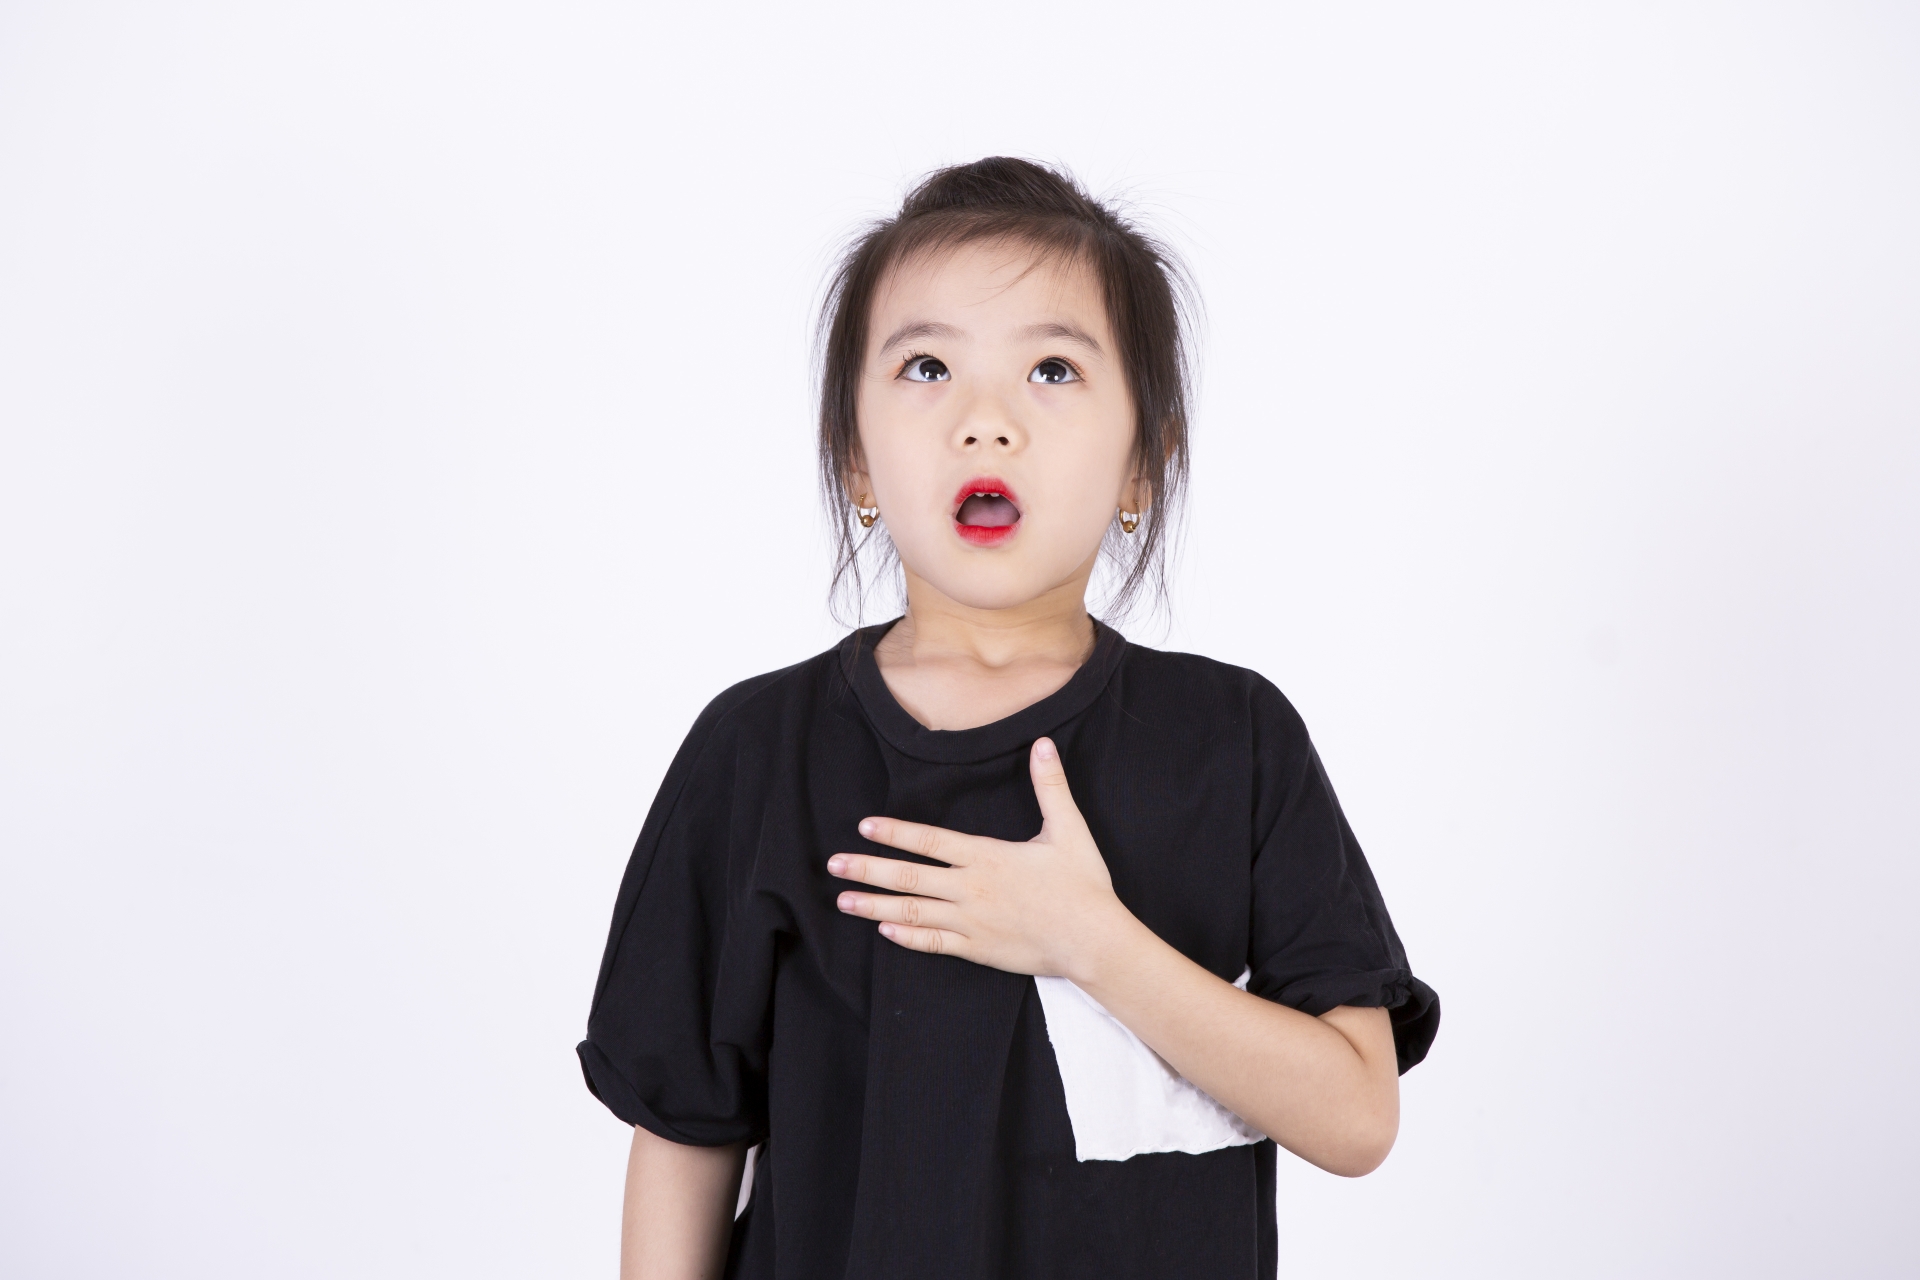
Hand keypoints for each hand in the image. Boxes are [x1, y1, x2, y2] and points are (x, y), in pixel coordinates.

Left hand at [828, 737, 1135, 981]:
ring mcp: (972, 922)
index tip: (864, 826)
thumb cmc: (1082, 885)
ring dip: (875, 906)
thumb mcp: (1069, 829)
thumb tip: (1044, 745)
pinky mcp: (978, 949)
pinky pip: (934, 943)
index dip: (895, 832)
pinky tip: (884, 931)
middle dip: (868, 870)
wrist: (1093, 941)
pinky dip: (907, 937)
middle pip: (909, 877)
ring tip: (844, 901)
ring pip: (913, 912)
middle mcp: (971, 889)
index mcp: (987, 857)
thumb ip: (1050, 787)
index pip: (930, 841)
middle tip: (834, 865)